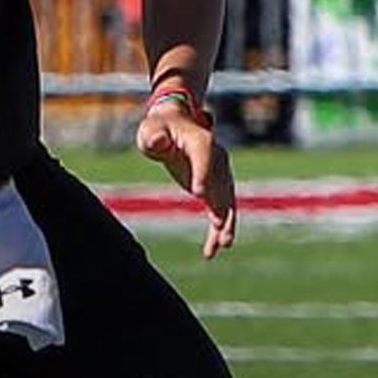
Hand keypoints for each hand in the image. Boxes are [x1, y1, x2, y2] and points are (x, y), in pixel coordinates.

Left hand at [135, 102, 236, 258]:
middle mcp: (216, 158)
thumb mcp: (151, 129)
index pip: (205, 157)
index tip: (199, 194)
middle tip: (219, 225)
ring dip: (226, 223)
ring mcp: (219, 174)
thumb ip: (154, 136)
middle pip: (221, 183)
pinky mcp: (214, 188)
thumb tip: (159, 141)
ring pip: (226, 201)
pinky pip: (220, 210)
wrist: (174, 126)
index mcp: (201, 141)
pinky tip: (211, 251)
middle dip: (220, 205)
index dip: (204, 174)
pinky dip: (218, 230)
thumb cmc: (159, 128)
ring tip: (224, 244)